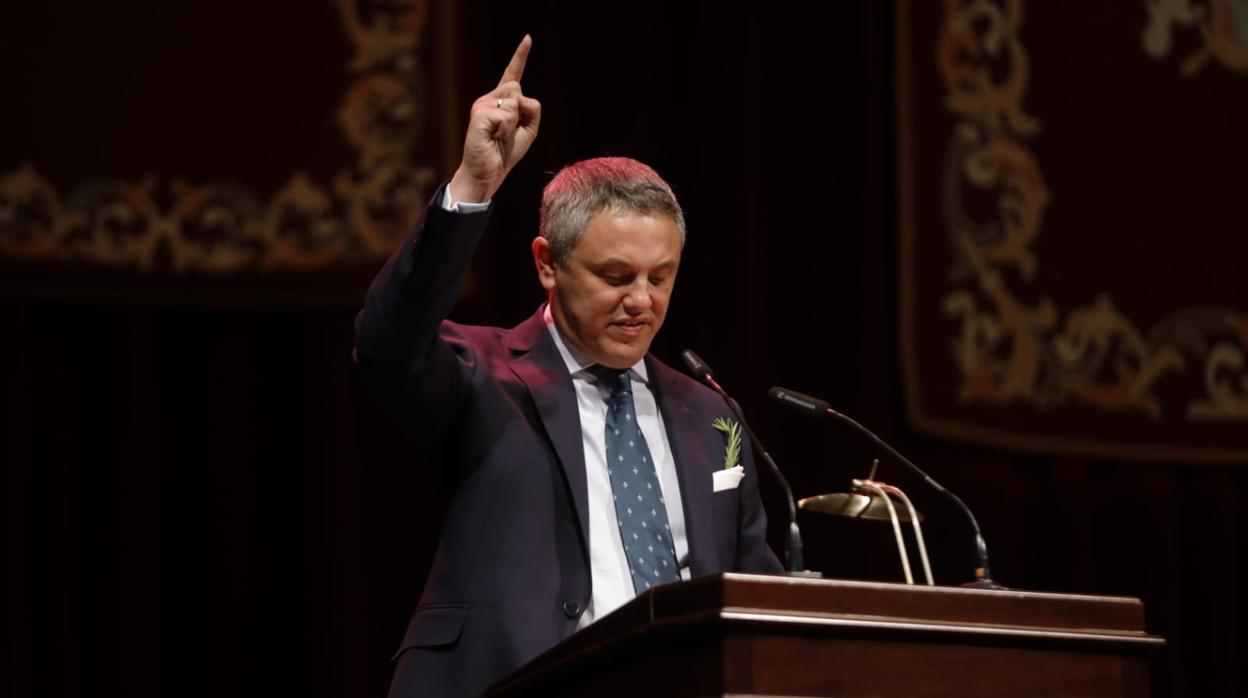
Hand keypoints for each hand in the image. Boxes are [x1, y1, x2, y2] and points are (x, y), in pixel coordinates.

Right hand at [448, 35, 540, 203]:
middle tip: (507, 132)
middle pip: (518, 88)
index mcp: (501, 101)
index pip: (512, 74)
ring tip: (500, 136)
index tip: (528, 39)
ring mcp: (482, 104)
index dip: (520, 56)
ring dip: (514, 123)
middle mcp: (489, 98)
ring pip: (514, 99)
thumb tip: (518, 95)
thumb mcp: (529, 130)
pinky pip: (507, 114)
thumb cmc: (505, 153)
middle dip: (522, 112)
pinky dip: (507, 129)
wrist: (487, 173)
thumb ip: (531, 109)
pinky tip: (494, 138)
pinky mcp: (479, 114)